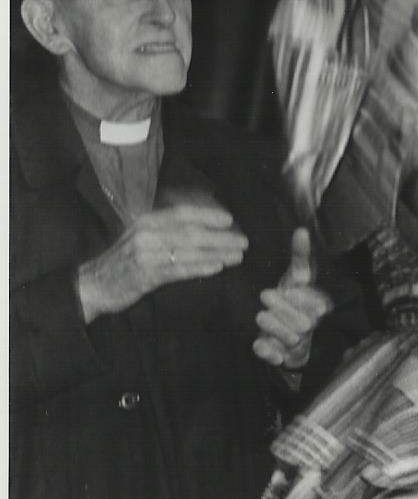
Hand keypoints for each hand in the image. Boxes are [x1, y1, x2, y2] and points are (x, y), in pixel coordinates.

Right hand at [77, 200, 248, 321]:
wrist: (93, 284)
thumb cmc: (124, 260)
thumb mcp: (142, 237)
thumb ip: (168, 230)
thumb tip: (206, 226)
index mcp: (146, 221)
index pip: (182, 213)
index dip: (207, 214)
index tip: (230, 219)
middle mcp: (146, 234)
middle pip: (191, 232)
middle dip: (221, 237)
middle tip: (244, 242)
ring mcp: (145, 255)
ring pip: (188, 251)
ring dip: (217, 253)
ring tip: (237, 256)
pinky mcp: (145, 275)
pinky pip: (178, 270)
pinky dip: (200, 267)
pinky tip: (216, 267)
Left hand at [253, 228, 332, 372]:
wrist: (287, 331)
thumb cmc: (291, 299)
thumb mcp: (296, 277)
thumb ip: (300, 256)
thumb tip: (301, 229)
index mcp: (318, 306)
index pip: (318, 305)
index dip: (302, 298)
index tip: (287, 288)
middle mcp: (311, 325)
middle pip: (303, 322)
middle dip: (283, 309)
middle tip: (265, 296)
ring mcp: (298, 343)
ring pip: (291, 339)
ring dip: (274, 327)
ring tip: (261, 316)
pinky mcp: (283, 357)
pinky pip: (277, 357)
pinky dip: (268, 351)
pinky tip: (259, 343)